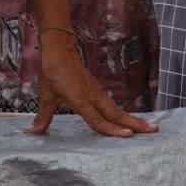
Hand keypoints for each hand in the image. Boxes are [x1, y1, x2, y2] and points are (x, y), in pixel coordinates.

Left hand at [29, 31, 148, 140]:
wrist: (59, 49)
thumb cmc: (52, 72)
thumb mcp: (45, 95)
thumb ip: (43, 116)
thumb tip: (32, 133)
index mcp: (80, 99)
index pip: (98, 119)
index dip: (112, 129)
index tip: (128, 136)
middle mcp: (92, 96)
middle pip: (116, 114)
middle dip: (136, 123)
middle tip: (154, 131)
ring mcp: (97, 92)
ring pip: (117, 109)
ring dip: (134, 119)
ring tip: (151, 128)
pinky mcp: (97, 90)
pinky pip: (113, 105)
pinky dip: (124, 114)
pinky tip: (131, 120)